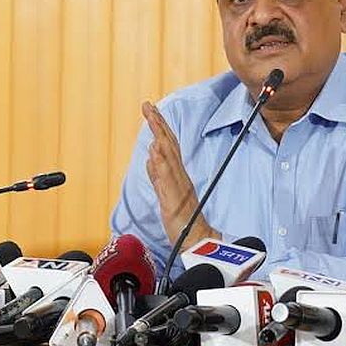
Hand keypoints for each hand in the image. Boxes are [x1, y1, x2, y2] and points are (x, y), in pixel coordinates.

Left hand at [142, 101, 218, 247]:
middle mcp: (179, 175)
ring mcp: (177, 185)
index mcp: (177, 174)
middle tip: (149, 105)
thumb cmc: (183, 219)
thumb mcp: (166, 193)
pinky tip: (155, 149)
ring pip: (168, 155)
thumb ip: (158, 175)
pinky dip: (161, 162)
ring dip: (160, 136)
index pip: (168, 145)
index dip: (159, 127)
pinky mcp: (174, 198)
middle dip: (158, 123)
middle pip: (169, 144)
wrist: (196, 240)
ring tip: (152, 118)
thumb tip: (150, 158)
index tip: (151, 110)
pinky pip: (167, 177)